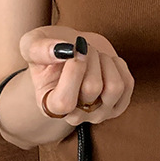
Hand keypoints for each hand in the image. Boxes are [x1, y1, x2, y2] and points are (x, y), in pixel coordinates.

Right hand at [19, 26, 133, 125]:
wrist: (71, 54)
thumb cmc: (49, 52)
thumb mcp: (32, 44)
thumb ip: (38, 48)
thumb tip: (64, 51)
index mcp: (50, 106)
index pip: (65, 102)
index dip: (73, 73)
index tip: (72, 49)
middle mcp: (74, 116)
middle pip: (93, 87)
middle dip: (90, 56)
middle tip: (81, 48)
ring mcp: (98, 114)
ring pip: (114, 87)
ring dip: (105, 61)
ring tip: (93, 56)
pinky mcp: (117, 106)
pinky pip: (127, 84)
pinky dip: (118, 65)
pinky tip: (105, 63)